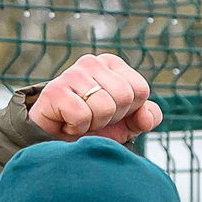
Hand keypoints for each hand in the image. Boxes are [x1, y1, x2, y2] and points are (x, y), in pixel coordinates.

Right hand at [28, 54, 163, 140]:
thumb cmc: (94, 127)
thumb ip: (146, 117)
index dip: (130, 110)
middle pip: (124, 96)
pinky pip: (82, 116)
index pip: (140, 89)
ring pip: (105, 107)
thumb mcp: (127, 124)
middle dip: (113, 117)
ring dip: (95, 124)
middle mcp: (92, 62)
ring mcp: (72, 74)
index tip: (113, 112)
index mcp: (112, 64)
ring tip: (81, 120)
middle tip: (95, 117)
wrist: (57, 140)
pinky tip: (67, 123)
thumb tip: (145, 116)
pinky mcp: (54, 90)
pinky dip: (78, 128)